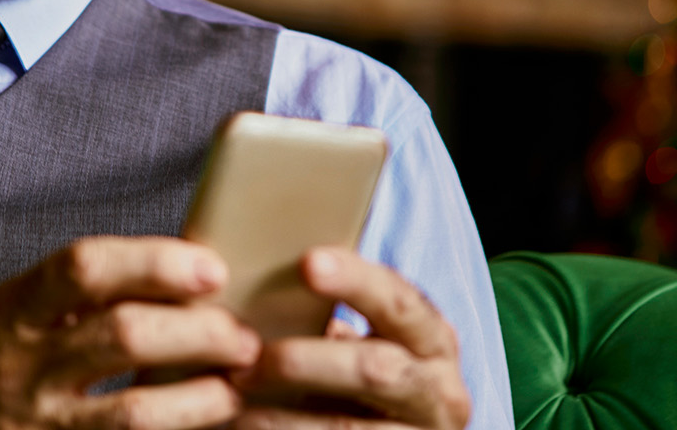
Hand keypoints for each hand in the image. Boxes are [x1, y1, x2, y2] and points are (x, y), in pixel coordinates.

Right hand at [0, 236, 261, 429]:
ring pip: (134, 411)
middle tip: (243, 335)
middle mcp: (21, 367)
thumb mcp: (18, 312)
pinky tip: (205, 421)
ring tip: (235, 385)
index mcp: (14, 310)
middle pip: (124, 335)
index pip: (85, 267)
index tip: (211, 269)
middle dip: (199, 332)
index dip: (156, 262)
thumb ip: (83, 290)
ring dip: (201, 397)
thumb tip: (187, 264)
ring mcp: (37, 426)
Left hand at [231, 248, 471, 428]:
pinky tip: (248, 427)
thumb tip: (255, 287)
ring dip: (284, 417)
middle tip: (248, 358)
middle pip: (375, 369)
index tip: (308, 263)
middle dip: (305, 362)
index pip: (398, 300)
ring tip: (236, 403)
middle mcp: (441, 389)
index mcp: (433, 339)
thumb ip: (334, 321)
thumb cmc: (365, 379)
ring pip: (349, 427)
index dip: (355, 281)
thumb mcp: (369, 345)